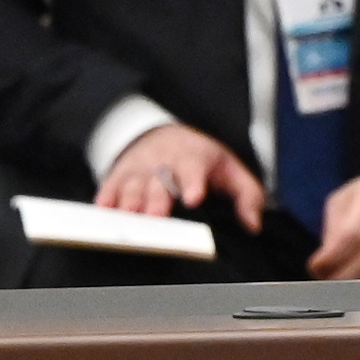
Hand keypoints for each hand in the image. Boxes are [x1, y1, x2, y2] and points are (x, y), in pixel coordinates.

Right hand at [96, 123, 264, 233]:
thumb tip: (254, 224)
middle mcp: (164, 164)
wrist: (163, 135)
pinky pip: (110, 188)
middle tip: (158, 216)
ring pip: (133, 187)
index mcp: (194, 160)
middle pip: (160, 183)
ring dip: (131, 203)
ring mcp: (139, 170)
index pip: (195, 170)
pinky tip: (105, 210)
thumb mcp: (229, 170)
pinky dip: (106, 199)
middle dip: (158, 200)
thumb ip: (247, 196)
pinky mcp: (118, 177)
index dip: (194, 183)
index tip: (194, 197)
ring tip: (131, 217)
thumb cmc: (200, 159)